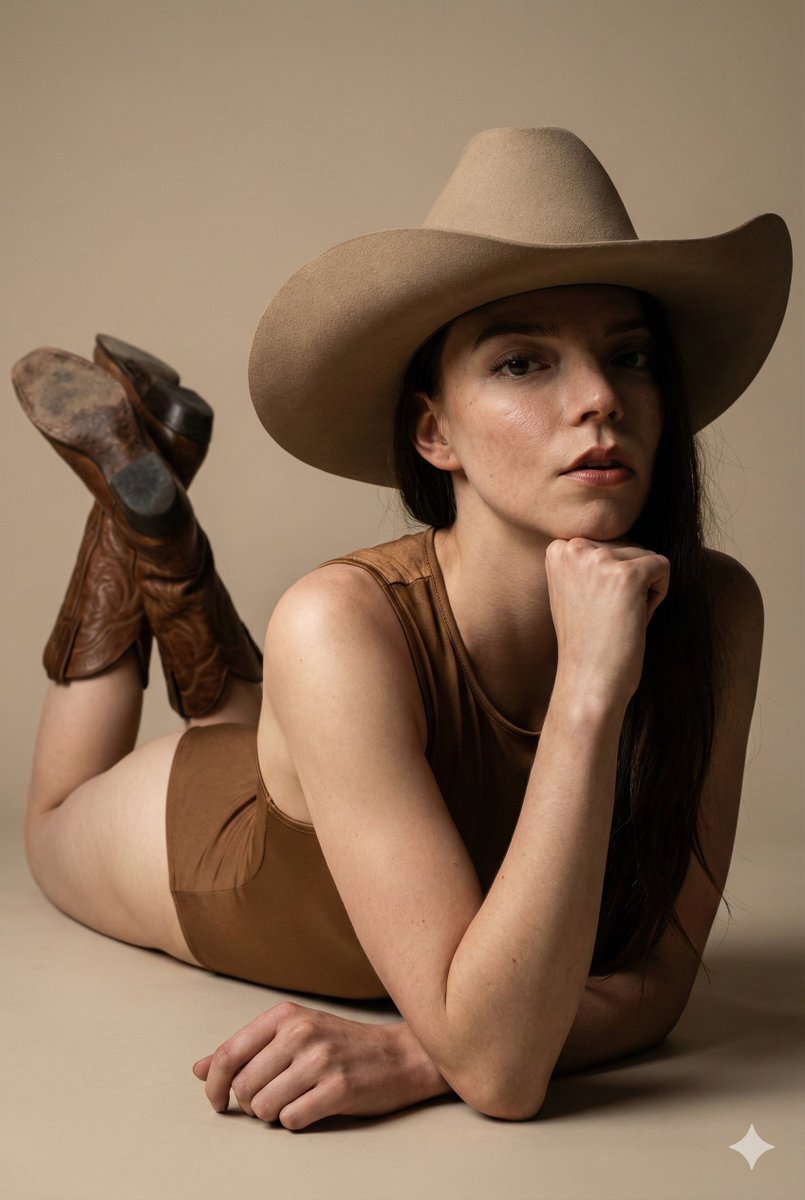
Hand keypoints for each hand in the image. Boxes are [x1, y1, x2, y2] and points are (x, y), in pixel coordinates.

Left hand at [192, 1002, 450, 1129]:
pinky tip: (312, 1109)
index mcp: (286, 1016)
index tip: (216, 1101)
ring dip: (272, 1115)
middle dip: (251, 1103)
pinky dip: (295, 1121)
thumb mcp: (294, 1034)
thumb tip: (198, 1069)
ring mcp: (320, 1060)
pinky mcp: (339, 1088)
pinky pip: (292, 1120)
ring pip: (264, 1107)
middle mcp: (301, 1033)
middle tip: (270, 1101)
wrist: (401, 1055)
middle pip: (244, 1086)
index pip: (228, 1053)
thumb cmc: (342, 1045)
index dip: (213, 1084)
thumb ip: (247, 1049)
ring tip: (292, 1103)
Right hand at [545, 537, 669, 703]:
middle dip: (627, 580)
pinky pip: (662, 567)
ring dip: (642, 589)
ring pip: (646, 556)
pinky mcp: (628, 575)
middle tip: (607, 616)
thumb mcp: (575, 589)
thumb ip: (589, 560)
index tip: (593, 606)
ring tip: (618, 619)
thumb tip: (624, 536)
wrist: (588, 681)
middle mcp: (575, 547)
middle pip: (628, 545)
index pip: (607, 541)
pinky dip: (658, 595)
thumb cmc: (587, 642)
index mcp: (558, 548)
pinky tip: (635, 619)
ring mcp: (601, 560)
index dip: (609, 576)